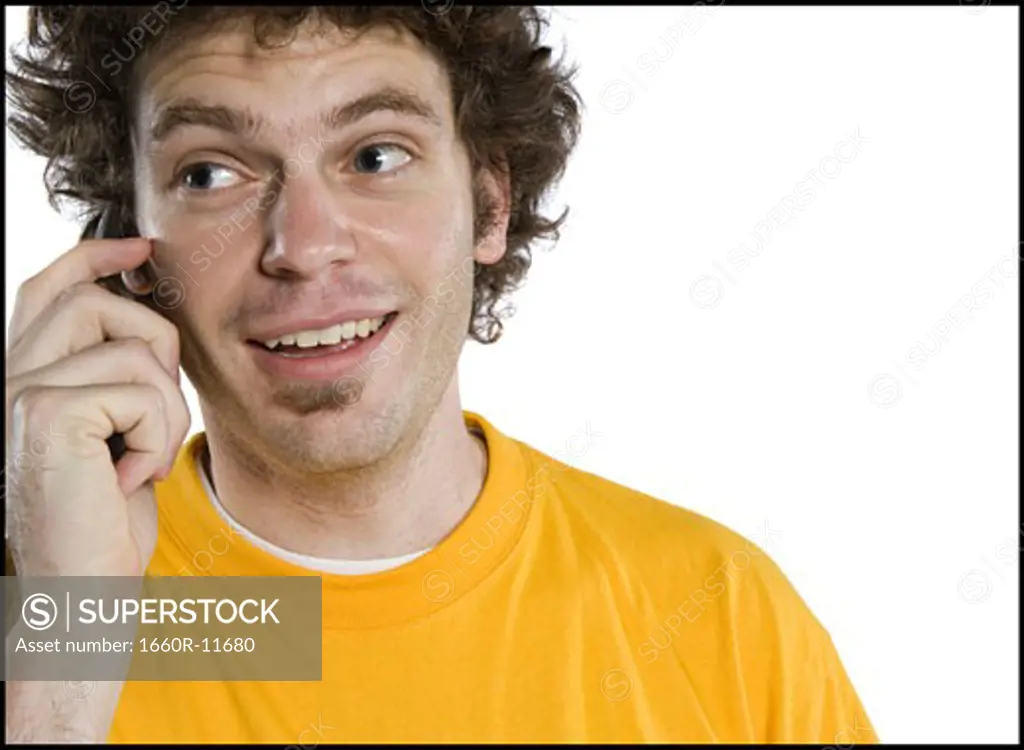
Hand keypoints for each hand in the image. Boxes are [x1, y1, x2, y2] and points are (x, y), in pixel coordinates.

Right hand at [4, 236, 190, 577]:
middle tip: (156, 415)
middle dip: (157, 347)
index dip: (94, 257)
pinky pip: (145, 391)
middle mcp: (11, 376)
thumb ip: (117, 376)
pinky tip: (131, 475)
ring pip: (138, 350)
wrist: (82, 586)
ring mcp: (21, 391)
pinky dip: (159, 435)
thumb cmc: (107, 515)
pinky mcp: (48, 413)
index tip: (141, 248)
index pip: (48, 289)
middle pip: (100, 302)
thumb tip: (148, 312)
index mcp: (24, 375)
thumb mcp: (117, 433)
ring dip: (166, 410)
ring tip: (143, 457)